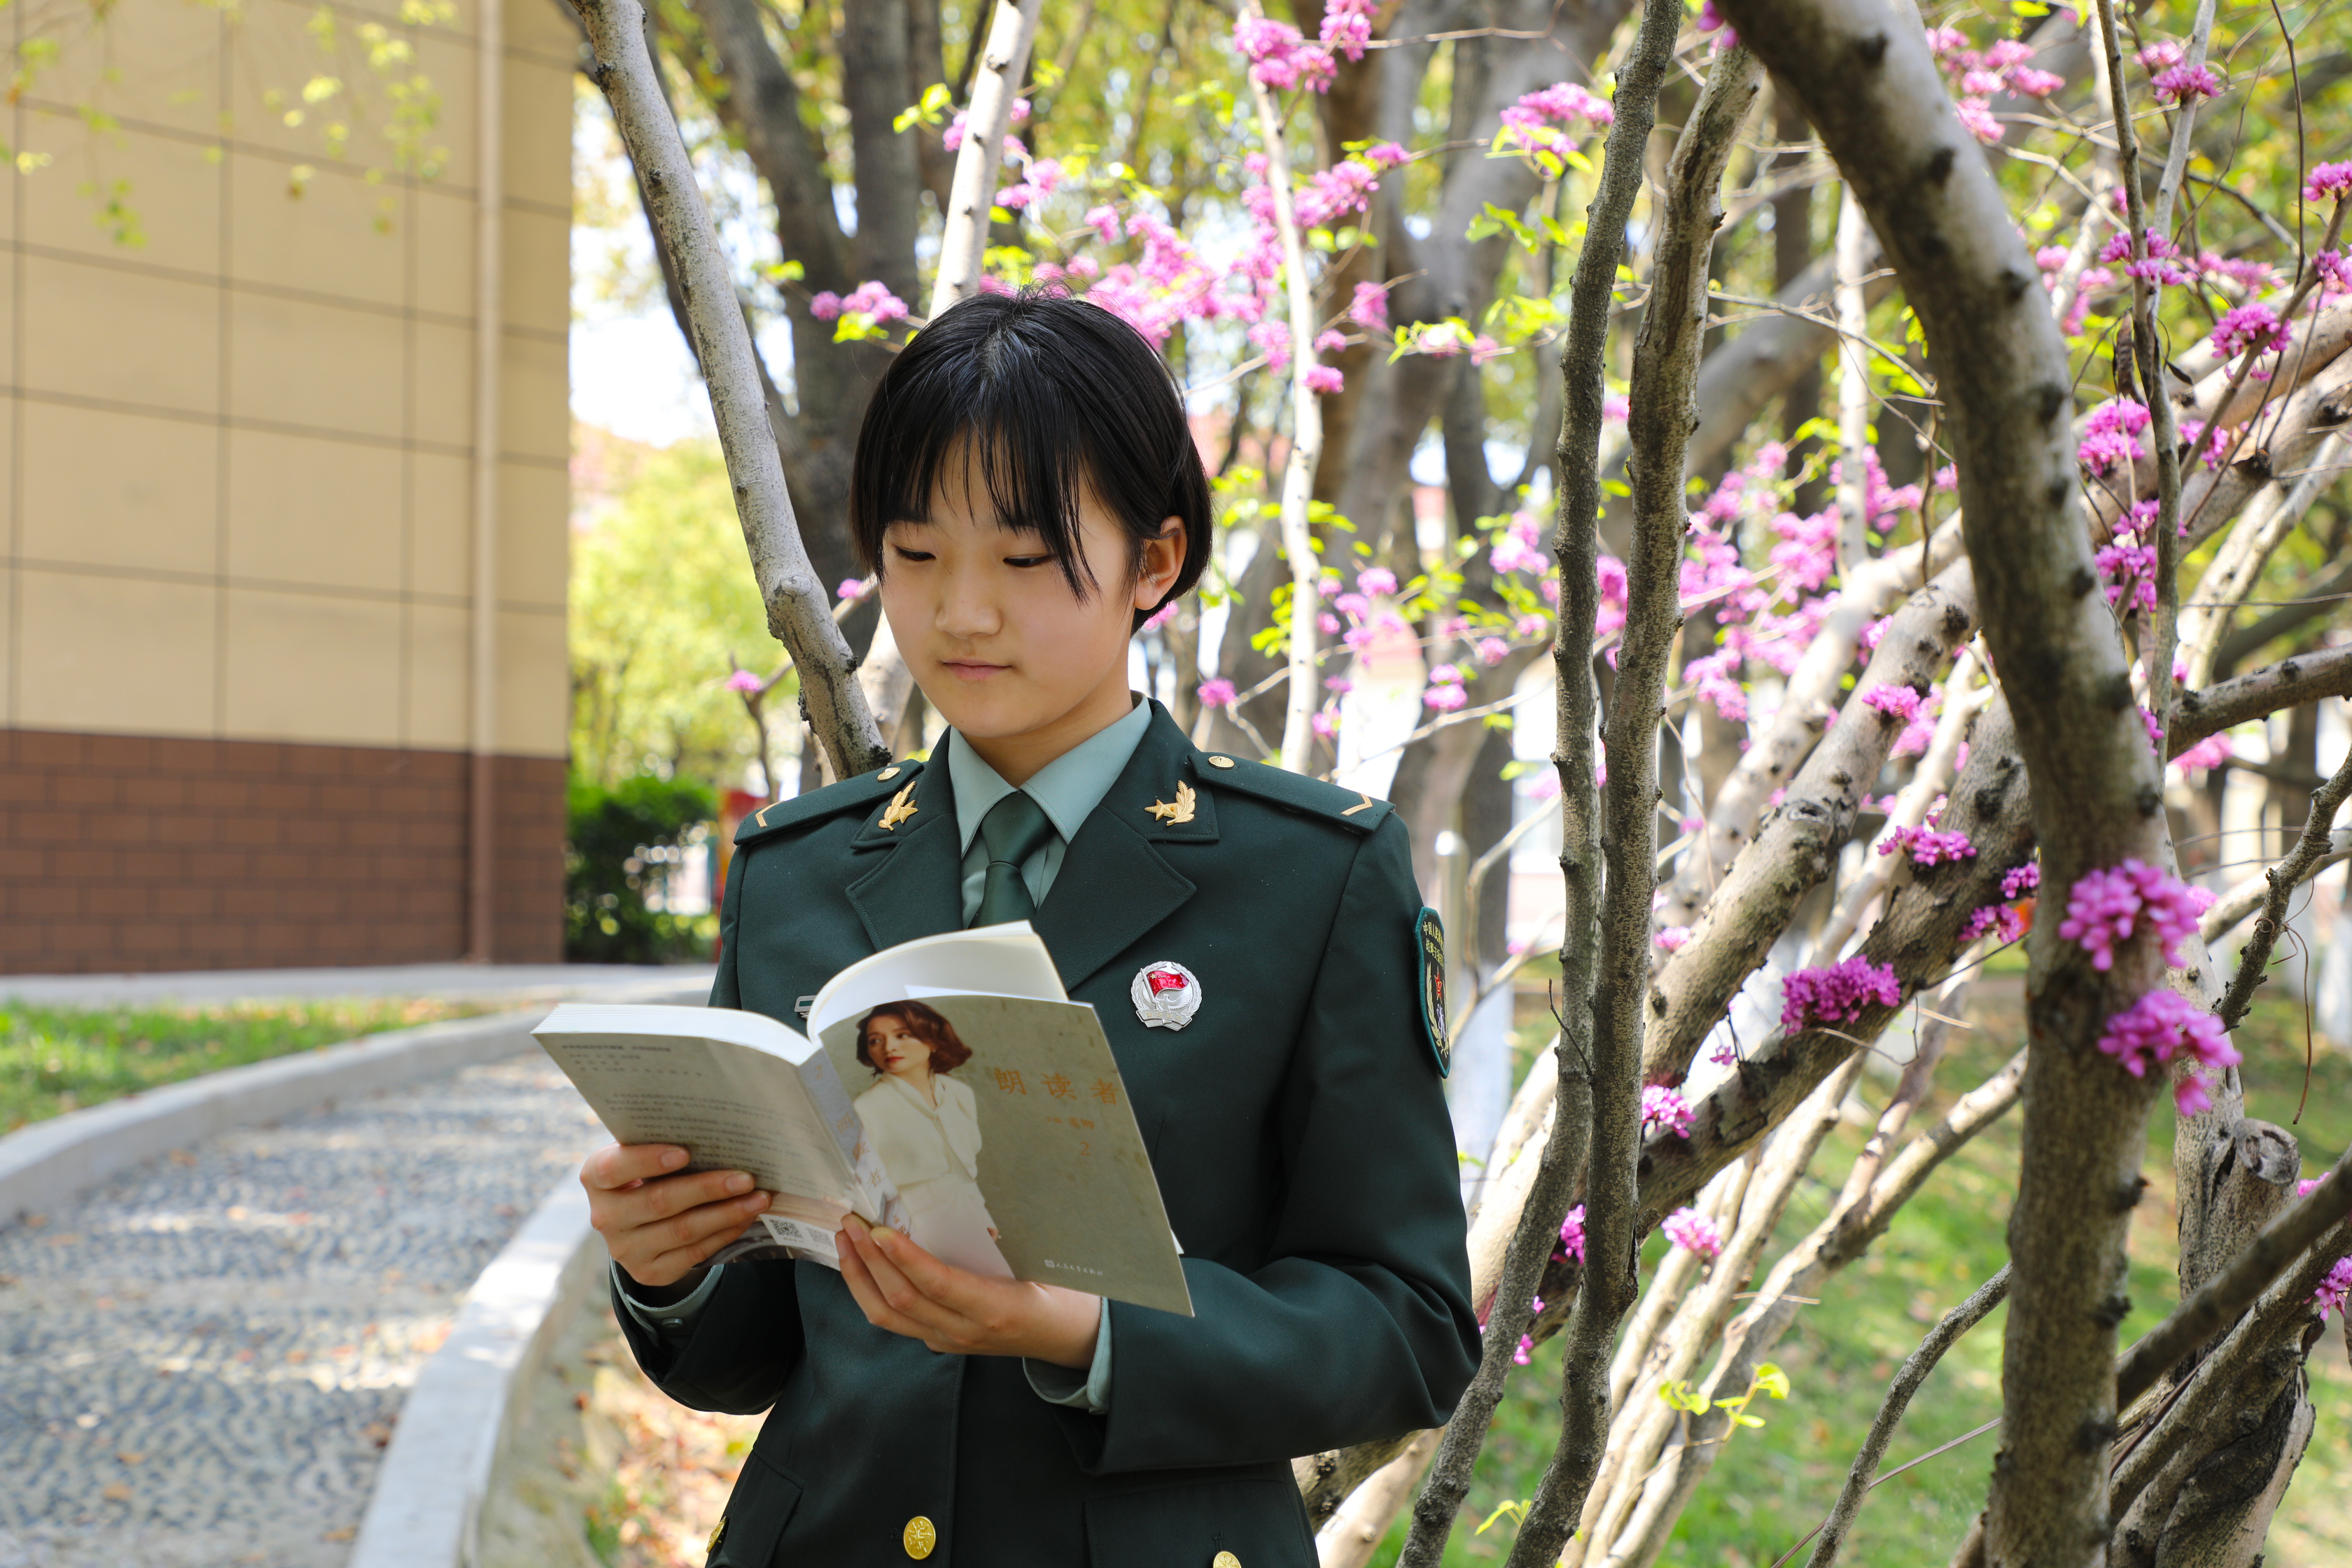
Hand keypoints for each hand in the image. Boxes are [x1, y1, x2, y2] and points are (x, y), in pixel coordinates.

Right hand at [581, 1143, 771, 1290]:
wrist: (638, 1221)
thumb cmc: (648, 1171)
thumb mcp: (644, 1153)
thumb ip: (664, 1141)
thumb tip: (720, 1132)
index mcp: (596, 1177)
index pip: (614, 1168)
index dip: (648, 1160)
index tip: (686, 1152)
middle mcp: (605, 1217)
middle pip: (659, 1202)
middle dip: (707, 1189)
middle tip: (746, 1177)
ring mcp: (625, 1249)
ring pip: (682, 1231)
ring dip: (726, 1214)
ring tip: (759, 1198)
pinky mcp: (649, 1272)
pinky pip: (693, 1253)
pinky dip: (724, 1233)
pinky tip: (746, 1218)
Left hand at [836, 1215, 1100, 1368]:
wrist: (1066, 1338)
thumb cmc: (1057, 1293)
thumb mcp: (1039, 1264)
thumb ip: (1000, 1243)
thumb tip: (960, 1207)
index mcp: (995, 1310)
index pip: (939, 1285)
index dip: (906, 1258)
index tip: (881, 1230)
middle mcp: (965, 1332)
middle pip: (902, 1300)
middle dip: (870, 1259)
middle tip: (852, 1222)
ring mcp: (947, 1341)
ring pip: (887, 1316)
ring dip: (860, 1277)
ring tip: (845, 1241)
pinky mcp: (938, 1342)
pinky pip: (894, 1320)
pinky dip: (870, 1291)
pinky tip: (860, 1266)